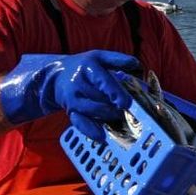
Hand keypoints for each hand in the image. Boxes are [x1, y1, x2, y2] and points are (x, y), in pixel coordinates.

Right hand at [0, 51, 140, 140]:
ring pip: (93, 111)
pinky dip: (91, 130)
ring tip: (120, 116)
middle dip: (116, 106)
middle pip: (100, 98)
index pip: (103, 81)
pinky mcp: (70, 111)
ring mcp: (73, 99)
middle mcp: (78, 83)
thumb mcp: (101, 57)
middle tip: (130, 111)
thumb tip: (138, 68)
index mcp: (89, 67)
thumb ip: (121, 61)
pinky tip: (101, 137)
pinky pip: (80, 123)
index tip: (126, 103)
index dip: (115, 93)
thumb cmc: (86, 66)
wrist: (57, 75)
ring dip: (109, 116)